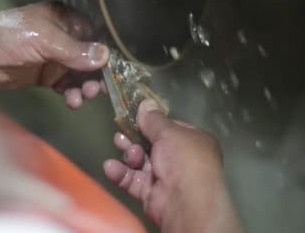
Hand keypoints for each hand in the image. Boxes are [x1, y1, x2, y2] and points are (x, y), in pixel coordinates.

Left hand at [0, 1, 108, 107]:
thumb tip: (105, 56)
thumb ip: (74, 51)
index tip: (111, 72)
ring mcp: (52, 56)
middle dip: (93, 74)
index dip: (102, 53)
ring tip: (80, 98)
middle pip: (87, 57)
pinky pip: (65, 84)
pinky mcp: (43, 75)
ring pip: (77, 73)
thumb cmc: (8, 38)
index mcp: (63, 18)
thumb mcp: (44, 41)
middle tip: (95, 90)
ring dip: (83, 86)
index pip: (92, 35)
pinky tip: (71, 101)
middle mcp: (61, 36)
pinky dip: (70, 93)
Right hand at [103, 100, 241, 231]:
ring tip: (124, 149)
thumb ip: (153, 119)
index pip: (169, 128)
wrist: (184, 201)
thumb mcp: (169, 132)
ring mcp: (165, 177)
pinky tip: (111, 167)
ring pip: (140, 161)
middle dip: (134, 138)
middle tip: (121, 133)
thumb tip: (145, 103)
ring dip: (129, 154)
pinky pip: (133, 180)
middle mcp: (181, 159)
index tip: (133, 116)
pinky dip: (121, 173)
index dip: (151, 123)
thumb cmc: (184, 160)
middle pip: (151, 144)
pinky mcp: (151, 193)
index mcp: (193, 142)